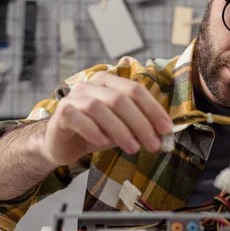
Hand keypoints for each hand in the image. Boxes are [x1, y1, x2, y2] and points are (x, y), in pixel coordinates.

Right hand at [42, 71, 172, 165]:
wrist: (63, 144)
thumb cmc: (95, 132)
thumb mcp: (122, 128)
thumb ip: (140, 127)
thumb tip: (164, 135)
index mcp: (109, 82)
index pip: (135, 90)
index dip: (153, 109)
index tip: (166, 129)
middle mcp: (91, 85)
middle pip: (120, 99)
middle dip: (141, 123)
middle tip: (153, 144)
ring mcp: (75, 97)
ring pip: (100, 107)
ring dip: (120, 130)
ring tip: (133, 148)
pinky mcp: (62, 112)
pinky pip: (78, 117)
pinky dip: (93, 130)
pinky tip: (103, 142)